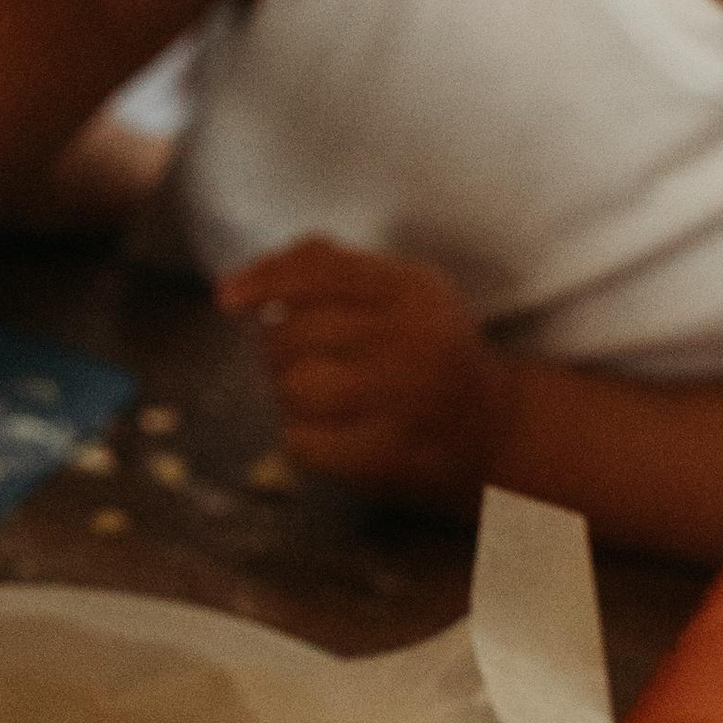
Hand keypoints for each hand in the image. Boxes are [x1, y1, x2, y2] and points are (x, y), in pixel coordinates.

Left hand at [216, 237, 511, 512]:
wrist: (497, 431)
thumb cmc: (427, 351)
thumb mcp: (399, 291)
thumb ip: (329, 268)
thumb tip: (244, 283)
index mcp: (413, 290)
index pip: (320, 273)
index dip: (263, 281)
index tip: (225, 299)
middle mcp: (414, 339)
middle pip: (294, 334)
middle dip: (277, 349)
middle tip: (299, 362)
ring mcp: (406, 400)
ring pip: (295, 387)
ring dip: (289, 394)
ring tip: (318, 397)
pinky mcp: (392, 455)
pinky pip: (305, 442)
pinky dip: (302, 438)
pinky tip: (329, 433)